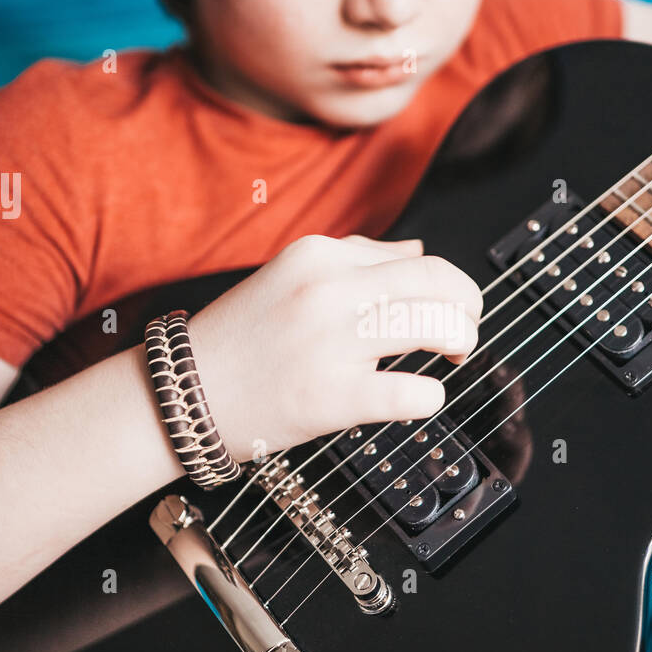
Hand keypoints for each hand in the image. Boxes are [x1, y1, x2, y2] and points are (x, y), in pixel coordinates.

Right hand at [188, 233, 482, 458]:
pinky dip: (430, 396)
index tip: (455, 305)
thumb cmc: (240, 341)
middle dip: (469, 308)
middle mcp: (327, 289)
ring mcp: (330, 342)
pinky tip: (419, 397)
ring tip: (451, 356)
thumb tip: (418, 254)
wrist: (182, 395)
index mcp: (319, 254)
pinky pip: (413, 393)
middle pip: (438, 284)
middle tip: (465, 331)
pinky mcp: (332, 396)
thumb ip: (358, 260)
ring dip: (459, 342)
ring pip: (435, 326)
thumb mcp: (291, 277)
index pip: (418, 259)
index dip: (451, 285)